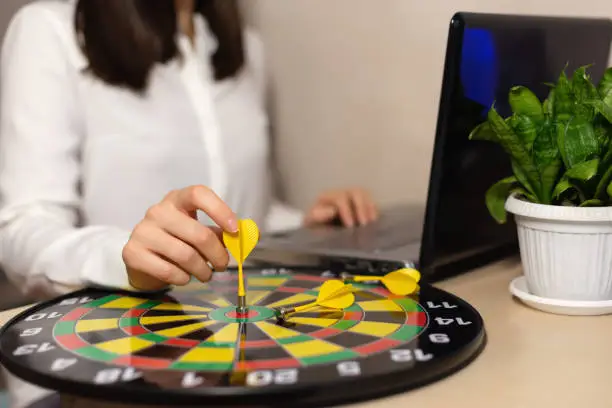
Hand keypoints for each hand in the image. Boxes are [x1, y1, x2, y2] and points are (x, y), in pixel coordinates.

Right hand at [122, 185, 237, 290]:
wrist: (143, 258)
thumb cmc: (177, 240)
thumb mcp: (198, 231)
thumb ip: (220, 233)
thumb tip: (245, 236)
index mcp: (178, 199)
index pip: (198, 194)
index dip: (219, 210)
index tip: (234, 230)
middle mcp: (158, 211)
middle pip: (199, 234)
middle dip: (217, 255)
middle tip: (222, 265)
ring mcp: (143, 231)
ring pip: (186, 255)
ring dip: (202, 270)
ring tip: (206, 274)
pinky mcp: (133, 253)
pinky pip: (168, 271)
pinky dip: (183, 279)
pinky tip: (185, 278)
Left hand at [303, 188, 377, 227]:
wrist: (318, 228)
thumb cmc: (315, 225)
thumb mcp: (311, 222)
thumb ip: (317, 216)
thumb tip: (332, 211)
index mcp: (328, 196)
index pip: (340, 198)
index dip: (347, 211)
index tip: (350, 225)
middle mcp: (341, 193)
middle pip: (356, 192)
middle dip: (361, 208)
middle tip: (363, 224)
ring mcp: (352, 197)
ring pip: (365, 194)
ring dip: (370, 208)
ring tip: (371, 223)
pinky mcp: (361, 203)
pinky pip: (371, 201)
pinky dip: (374, 210)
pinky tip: (374, 222)